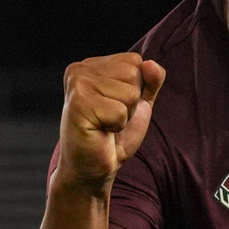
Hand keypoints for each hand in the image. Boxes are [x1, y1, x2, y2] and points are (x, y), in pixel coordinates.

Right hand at [55, 53, 164, 193]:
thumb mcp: (139, 104)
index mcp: (92, 65)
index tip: (115, 106)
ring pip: (129, 92)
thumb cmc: (113, 136)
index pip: (135, 61)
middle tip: (110, 119)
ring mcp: (77, 85)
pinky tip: (99, 131)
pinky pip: (120, 111)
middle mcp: (80, 69)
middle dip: (130, 103)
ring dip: (124, 115)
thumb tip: (150, 63)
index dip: (136, 89)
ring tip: (105, 125)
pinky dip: (117, 126)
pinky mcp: (78, 104)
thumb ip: (150, 81)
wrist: (93, 168)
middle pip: (133, 74)